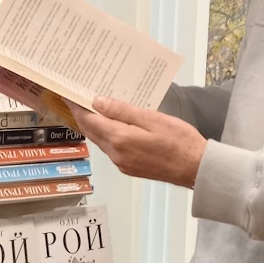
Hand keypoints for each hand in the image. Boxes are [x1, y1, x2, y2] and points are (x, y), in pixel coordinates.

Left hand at [69, 97, 205, 188]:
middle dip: (82, 114)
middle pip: (91, 131)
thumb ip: (123, 111)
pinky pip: (111, 148)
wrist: (196, 169)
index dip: (76, 106)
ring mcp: (122, 163)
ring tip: (95, 108)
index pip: (89, 120)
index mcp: (120, 139)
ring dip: (95, 125)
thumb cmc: (180, 142)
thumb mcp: (152, 119)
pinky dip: (107, 134)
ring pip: (101, 140)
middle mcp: (116, 154)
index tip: (67, 93)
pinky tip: (114, 125)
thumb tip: (99, 102)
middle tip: (77, 97)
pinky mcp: (129, 167)